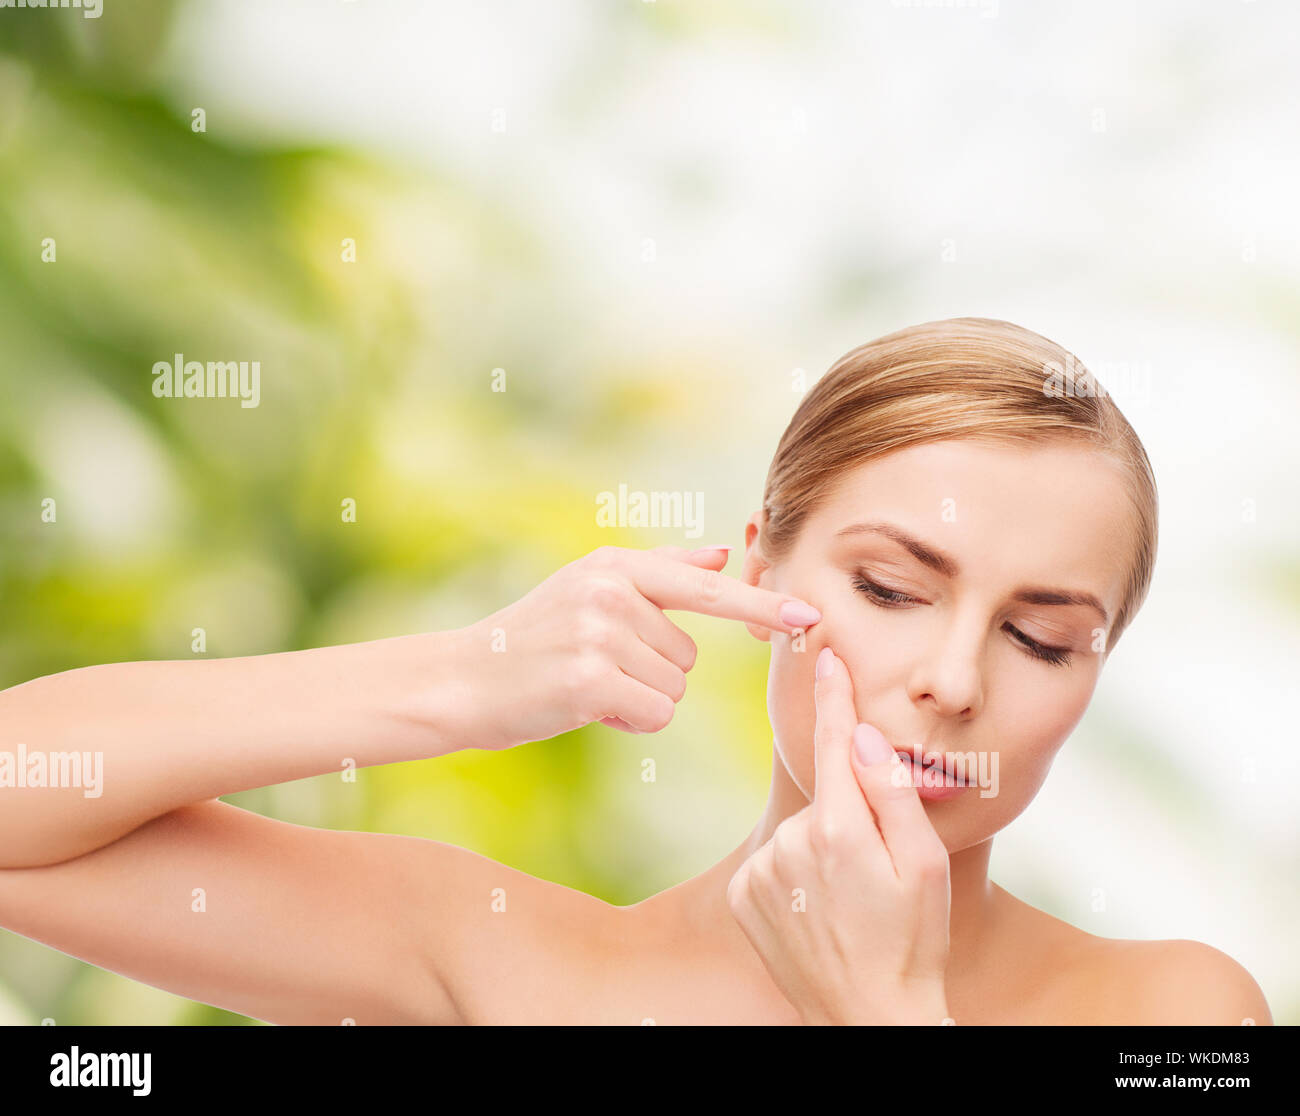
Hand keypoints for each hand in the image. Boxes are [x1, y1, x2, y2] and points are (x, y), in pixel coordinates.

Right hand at [450, 544, 820, 750]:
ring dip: (639, 698)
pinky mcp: (591, 679)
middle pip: (689, 655)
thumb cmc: (532, 639)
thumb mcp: (591, 589)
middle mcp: (611, 590)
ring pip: (673, 688)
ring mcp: (600, 632)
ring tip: (585, 684)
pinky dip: (628, 720)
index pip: (705, 586)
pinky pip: (653, 712)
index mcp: (616, 564)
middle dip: (652, 673)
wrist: (461, 679)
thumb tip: (723, 550)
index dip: (761, 604)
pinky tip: (584, 707)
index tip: (809, 616)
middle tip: (595, 667)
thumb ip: (662, 571)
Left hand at [726, 646, 952, 1024]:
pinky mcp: (742, 896)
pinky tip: (817, 912)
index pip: (833, 743)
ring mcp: (761, 871)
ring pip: (799, 832)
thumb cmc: (912, 940)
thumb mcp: (924, 864)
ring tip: (849, 903)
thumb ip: (891, 792)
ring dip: (821, 852)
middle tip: (877, 876)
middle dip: (849, 818)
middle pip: (824, 798)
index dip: (833, 696)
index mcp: (840, 829)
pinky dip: (793, 877)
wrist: (869, 1017)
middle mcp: (791, 843)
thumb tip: (863, 734)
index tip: (824, 655)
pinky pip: (773, 863)